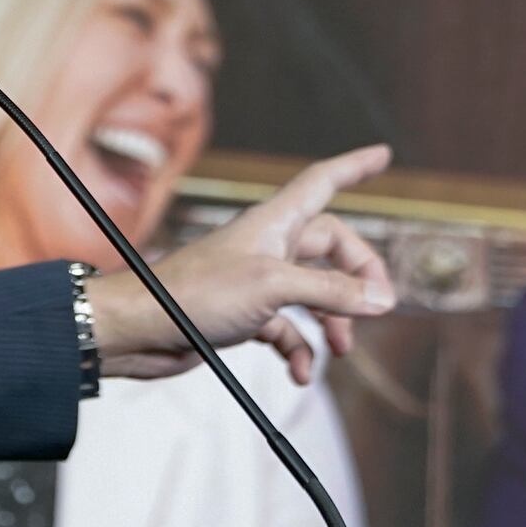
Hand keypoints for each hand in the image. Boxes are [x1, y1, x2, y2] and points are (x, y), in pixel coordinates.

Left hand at [86, 144, 394, 383]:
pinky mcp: (246, 315)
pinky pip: (288, 329)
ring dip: (333, 321)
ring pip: (314, 293)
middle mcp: (270, 246)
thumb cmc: (196, 294)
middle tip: (377, 308)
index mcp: (275, 223)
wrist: (143, 329)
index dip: (354, 166)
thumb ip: (331, 291)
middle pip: (332, 249)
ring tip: (339, 349)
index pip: (323, 182)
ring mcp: (258, 281)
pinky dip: (299, 349)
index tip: (382, 154)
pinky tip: (299, 372)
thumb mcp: (273, 287)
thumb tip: (381, 299)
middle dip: (358, 277)